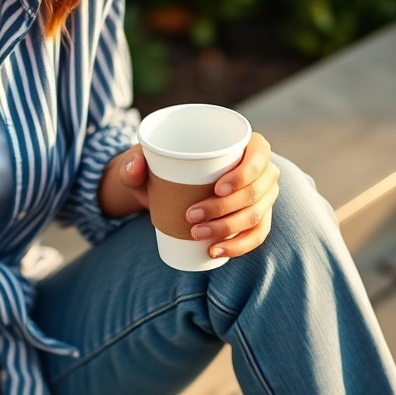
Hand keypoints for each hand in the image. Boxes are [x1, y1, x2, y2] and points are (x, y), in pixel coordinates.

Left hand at [100, 133, 278, 258]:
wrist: (165, 188)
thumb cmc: (162, 166)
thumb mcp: (145, 160)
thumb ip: (134, 160)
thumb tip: (135, 169)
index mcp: (244, 143)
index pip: (259, 154)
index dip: (245, 173)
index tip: (217, 189)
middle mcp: (261, 169)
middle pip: (255, 192)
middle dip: (225, 209)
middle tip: (191, 216)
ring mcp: (261, 196)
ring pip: (255, 216)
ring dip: (227, 229)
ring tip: (196, 234)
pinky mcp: (256, 219)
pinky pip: (256, 235)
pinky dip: (238, 246)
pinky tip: (216, 251)